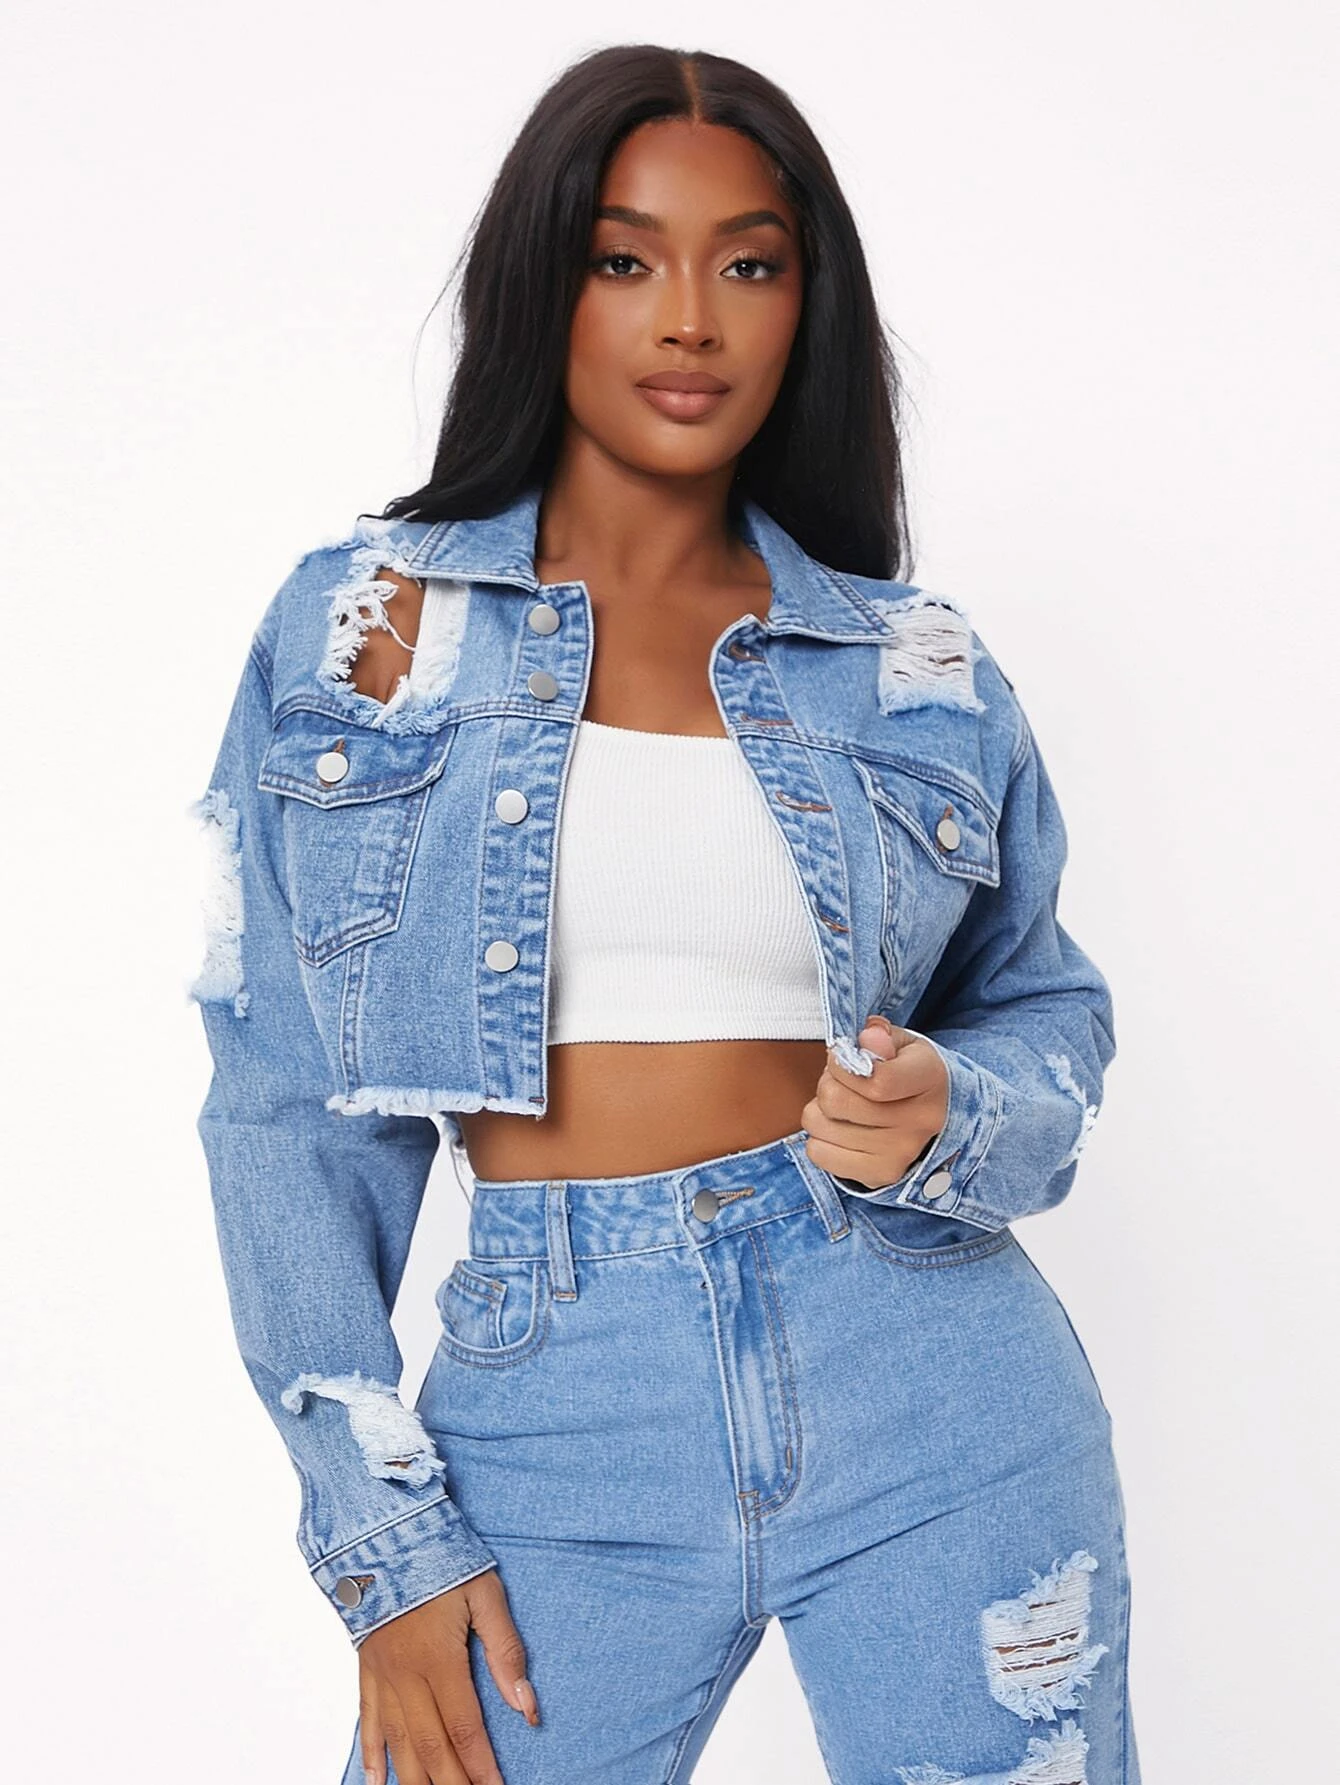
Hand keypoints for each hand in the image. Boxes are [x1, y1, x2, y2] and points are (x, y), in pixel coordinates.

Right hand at [356, 1566, 538, 1784]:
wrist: (385, 1534)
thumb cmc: (440, 1558)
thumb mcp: (485, 1594)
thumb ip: (506, 1651)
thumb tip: (527, 1704)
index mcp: (438, 1658)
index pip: (464, 1728)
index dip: (481, 1766)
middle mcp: (405, 1676)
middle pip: (430, 1747)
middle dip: (452, 1783)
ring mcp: (382, 1676)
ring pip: (398, 1744)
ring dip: (415, 1780)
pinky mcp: (366, 1670)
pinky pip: (367, 1721)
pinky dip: (371, 1756)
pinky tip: (376, 1782)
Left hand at [801, 1015, 948, 1190]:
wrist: (937, 1116)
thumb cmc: (909, 1072)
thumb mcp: (901, 1044)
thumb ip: (880, 1036)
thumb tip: (868, 1037)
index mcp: (930, 1078)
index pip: (877, 1080)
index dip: (842, 1065)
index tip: (841, 1058)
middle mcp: (921, 1120)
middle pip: (836, 1101)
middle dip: (827, 1083)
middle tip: (841, 1081)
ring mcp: (901, 1153)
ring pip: (820, 1125)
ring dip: (820, 1110)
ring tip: (842, 1105)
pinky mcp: (881, 1174)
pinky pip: (818, 1153)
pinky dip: (820, 1138)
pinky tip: (841, 1129)